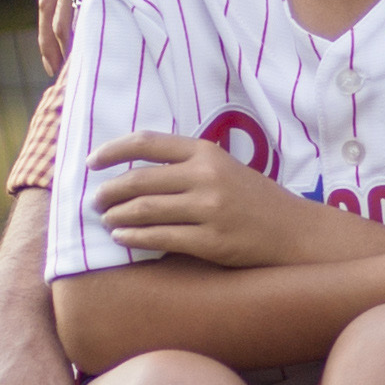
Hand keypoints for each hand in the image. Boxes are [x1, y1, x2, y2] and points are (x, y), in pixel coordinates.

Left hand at [84, 130, 339, 266]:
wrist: (292, 232)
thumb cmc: (253, 199)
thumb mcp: (223, 167)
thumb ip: (185, 165)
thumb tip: (132, 171)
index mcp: (206, 152)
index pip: (147, 143)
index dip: (112, 151)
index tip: (92, 162)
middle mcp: (206, 177)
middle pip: (139, 180)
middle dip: (109, 191)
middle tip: (95, 201)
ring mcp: (209, 210)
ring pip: (145, 210)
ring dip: (117, 216)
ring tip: (106, 220)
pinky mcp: (211, 242)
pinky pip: (160, 238)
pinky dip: (134, 238)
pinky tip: (122, 238)